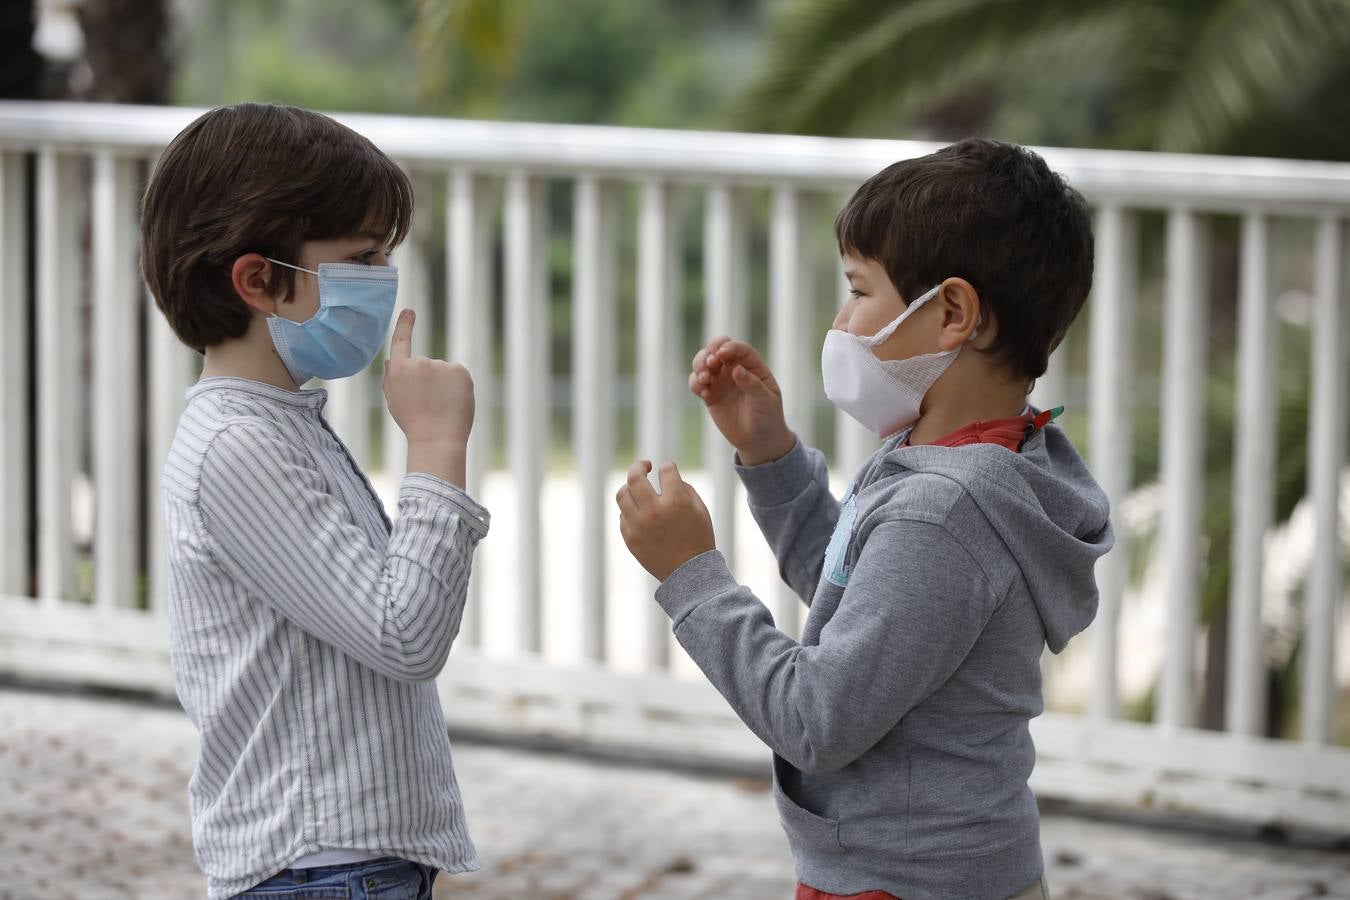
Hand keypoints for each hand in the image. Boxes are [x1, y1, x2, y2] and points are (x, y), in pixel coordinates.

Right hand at [383, 309, 473, 484]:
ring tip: (441, 407)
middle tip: (428, 406)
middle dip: (429, 382)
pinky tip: (454, 402)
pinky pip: (458, 376)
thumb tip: (392, 360)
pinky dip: (458, 387)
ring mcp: (441, 365)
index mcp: (398, 370)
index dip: (405, 325)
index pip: (401, 342)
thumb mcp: (394, 400)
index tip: (409, 311)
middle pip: (426, 367)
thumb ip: (392, 378)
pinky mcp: (460, 370)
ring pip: (444, 373)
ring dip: (444, 386)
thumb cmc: (414, 423)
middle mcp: (419, 362)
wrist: (437, 438)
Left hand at [616, 460, 715, 581]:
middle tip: (645, 465)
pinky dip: (630, 510)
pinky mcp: (630, 538)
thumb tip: (667, 475)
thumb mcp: (700, 509)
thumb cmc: (698, 538)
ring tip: (637, 487)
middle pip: (635, 477)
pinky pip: (623, 515)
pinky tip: (641, 511)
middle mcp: (653, 511)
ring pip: (622, 494)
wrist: (689, 573)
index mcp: (675, 501)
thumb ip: (684, 488)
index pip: (665, 470)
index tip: (668, 470)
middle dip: (639, 465)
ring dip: (630, 486)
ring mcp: (638, 525)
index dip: (668, 467)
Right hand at [690, 336, 793, 465]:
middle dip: (709, 352)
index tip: (721, 355)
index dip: (729, 347)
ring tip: (704, 380)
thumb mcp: (765, 401)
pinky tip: (703, 393)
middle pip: (716, 348)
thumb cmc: (768, 417)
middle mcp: (735, 369)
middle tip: (710, 364)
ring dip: (699, 366)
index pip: (739, 349)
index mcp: (753, 366)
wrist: (759, 441)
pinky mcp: (710, 394)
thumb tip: (737, 369)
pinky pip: (696, 382)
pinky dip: (695, 383)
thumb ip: (752, 385)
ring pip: (702, 362)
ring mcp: (721, 380)